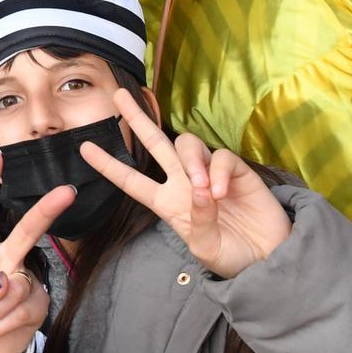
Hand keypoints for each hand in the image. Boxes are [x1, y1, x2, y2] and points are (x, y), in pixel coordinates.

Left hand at [80, 90, 290, 279]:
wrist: (267, 258)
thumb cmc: (232, 255)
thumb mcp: (206, 248)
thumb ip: (198, 222)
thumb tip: (197, 191)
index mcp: (167, 203)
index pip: (132, 181)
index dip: (109, 165)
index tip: (84, 149)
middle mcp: (184, 183)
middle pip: (156, 143)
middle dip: (137, 118)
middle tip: (118, 95)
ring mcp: (209, 173)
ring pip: (187, 145)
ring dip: (191, 162)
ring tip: (201, 189)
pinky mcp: (235, 170)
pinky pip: (220, 157)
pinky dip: (216, 171)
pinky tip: (219, 192)